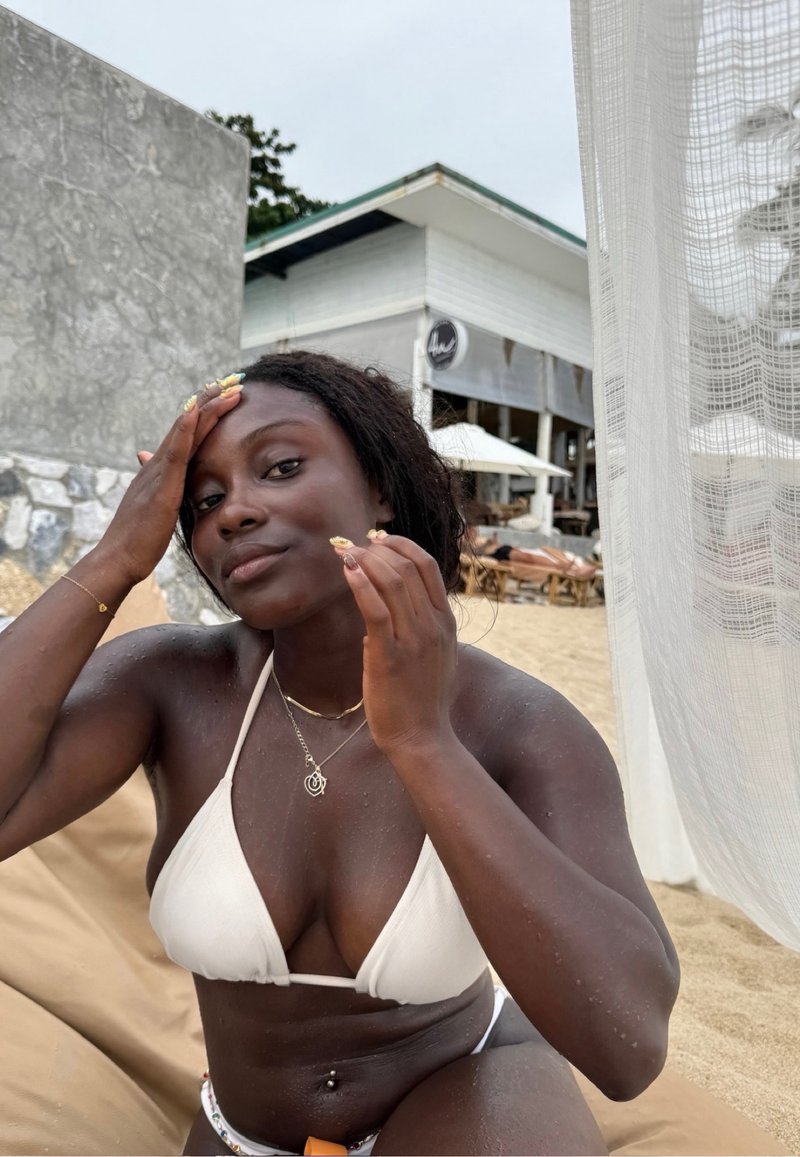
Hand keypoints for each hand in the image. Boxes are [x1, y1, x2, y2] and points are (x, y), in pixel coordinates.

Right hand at [98, 381, 242, 582]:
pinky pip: (174, 453)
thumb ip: (158, 482)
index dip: (206, 412)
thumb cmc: (138, 537)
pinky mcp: (162, 488)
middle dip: (210, 401)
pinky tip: (194, 412)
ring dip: (205, 407)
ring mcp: (159, 473)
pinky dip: (184, 430)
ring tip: (225, 387)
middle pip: (188, 424)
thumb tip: (148, 459)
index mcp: (160, 470)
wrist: (119, 558)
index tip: (226, 394)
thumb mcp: (154, 505)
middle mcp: (158, 464)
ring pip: (184, 432)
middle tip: (233, 379)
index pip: (187, 433)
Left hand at [335, 534, 457, 755]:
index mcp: (446, 621)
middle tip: (352, 545)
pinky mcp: (390, 655)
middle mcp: (433, 625)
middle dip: (377, 548)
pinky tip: (347, 572)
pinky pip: (376, 609)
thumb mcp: (436, 653)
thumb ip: (424, 625)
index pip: (427, 566)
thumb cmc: (423, 698)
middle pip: (407, 567)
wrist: (422, 736)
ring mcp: (414, 640)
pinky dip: (361, 584)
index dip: (401, 545)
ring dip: (364, 561)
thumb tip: (398, 602)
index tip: (377, 540)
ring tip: (344, 554)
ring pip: (392, 582)